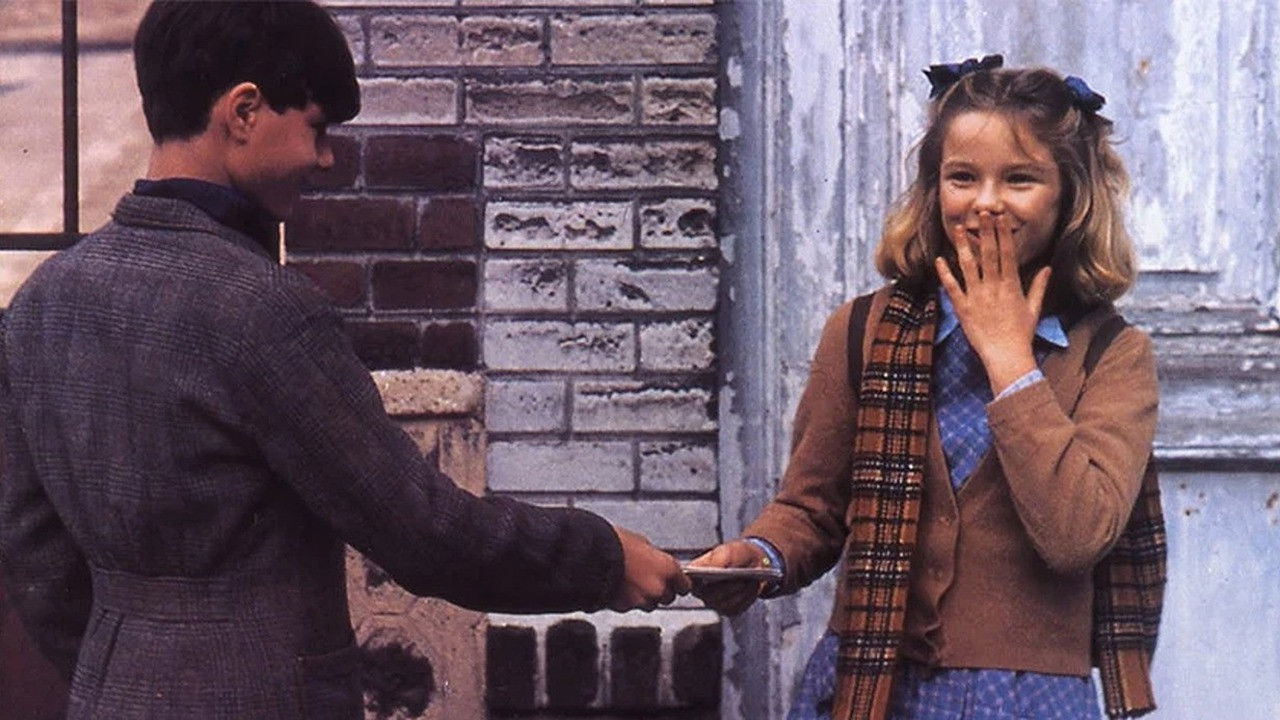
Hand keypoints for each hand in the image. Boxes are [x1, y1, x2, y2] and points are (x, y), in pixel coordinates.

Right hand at [609, 526, 691, 611]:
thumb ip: (654, 557)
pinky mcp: (624, 608)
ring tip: (631, 583)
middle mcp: (658, 588)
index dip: (678, 583)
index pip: (684, 585)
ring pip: (650, 605)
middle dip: (660, 591)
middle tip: (648, 580)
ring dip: (644, 597)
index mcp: (667, 568)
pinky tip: (619, 588)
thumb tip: (656, 561)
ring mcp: (641, 600)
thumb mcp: (641, 542)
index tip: (675, 582)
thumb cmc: (613, 543)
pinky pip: (631, 606)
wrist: (589, 555)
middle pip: (668, 598)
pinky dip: (627, 600)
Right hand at [685, 540, 768, 615]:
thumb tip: (708, 569)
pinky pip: (737, 608)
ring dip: (741, 592)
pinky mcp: (729, 609)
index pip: (691, 584)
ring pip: (726, 605)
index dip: (702, 583)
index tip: (719, 576)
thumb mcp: (727, 551)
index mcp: (695, 574)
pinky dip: (747, 598)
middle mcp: (702, 592)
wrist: (753, 561)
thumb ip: (717, 560)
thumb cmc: (737, 554)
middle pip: (711, 597)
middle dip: (730, 587)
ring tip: (751, 581)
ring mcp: (715, 603)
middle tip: (742, 578)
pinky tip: (752, 587)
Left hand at [935, 212, 1050, 395]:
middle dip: (985, 231)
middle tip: (981, 212)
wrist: (1007, 357)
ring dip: (963, 246)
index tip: (999, 217)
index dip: (1002, 233)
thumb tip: (1047, 268)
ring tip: (957, 228)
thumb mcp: (1034, 309)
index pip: (1007, 253)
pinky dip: (945, 274)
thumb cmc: (1021, 335)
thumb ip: (1039, 287)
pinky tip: (939, 260)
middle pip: (988, 254)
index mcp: (1012, 285)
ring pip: (968, 266)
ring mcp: (977, 297)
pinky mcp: (963, 309)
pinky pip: (953, 288)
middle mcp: (994, 287)